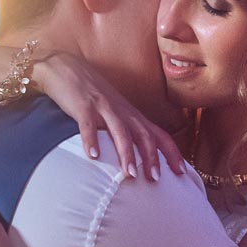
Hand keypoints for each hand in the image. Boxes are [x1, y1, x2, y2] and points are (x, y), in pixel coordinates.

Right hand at [31, 51, 185, 180]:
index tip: (181, 173)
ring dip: (126, 153)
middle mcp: (122, 111)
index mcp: (131, 114)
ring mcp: (103, 107)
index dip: (172, 153)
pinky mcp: (82, 105)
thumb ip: (124, 129)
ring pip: (120, 131)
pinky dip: (91, 140)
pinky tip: (93, 156)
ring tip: (129, 174)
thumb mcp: (113, 111)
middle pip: (143, 134)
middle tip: (155, 179)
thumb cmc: (90, 93)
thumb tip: (136, 157)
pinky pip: (88, 125)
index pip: (159, 134)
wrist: (65, 67)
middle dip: (151, 157)